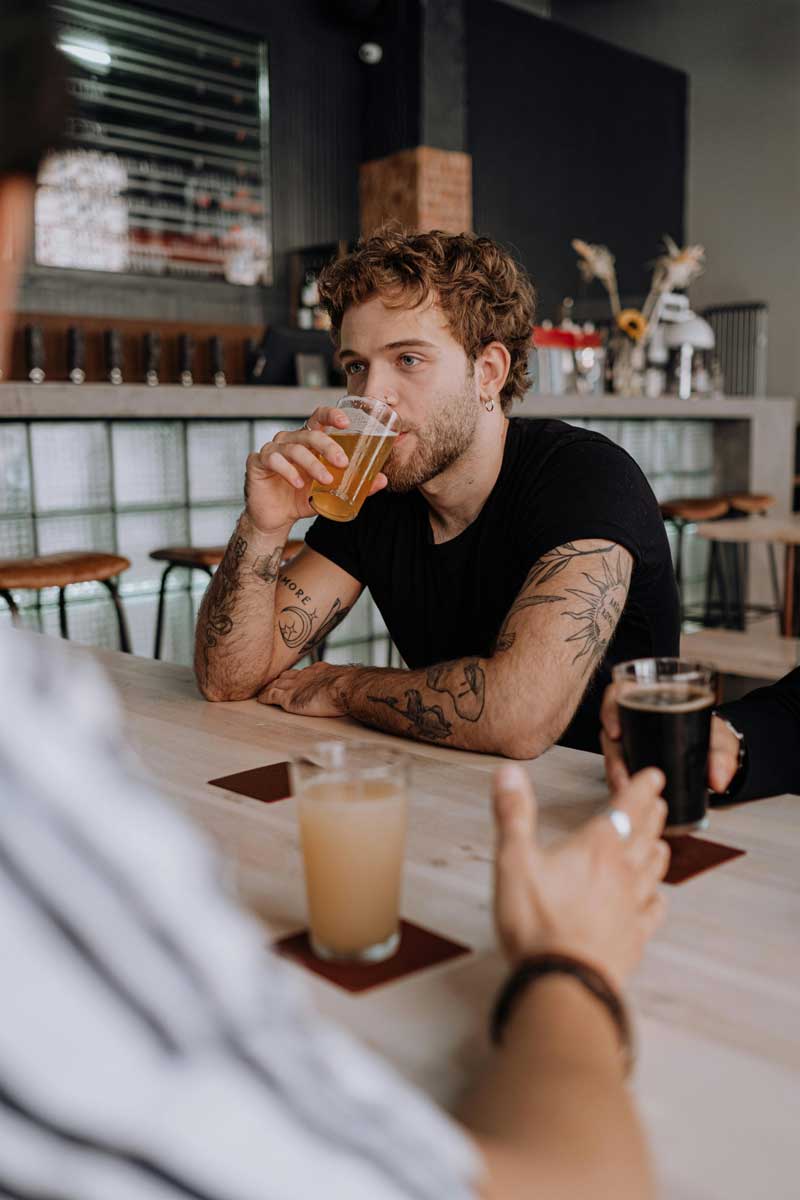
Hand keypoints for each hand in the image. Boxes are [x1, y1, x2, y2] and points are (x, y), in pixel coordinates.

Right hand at [244, 406, 387, 533]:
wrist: (275, 519)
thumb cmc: (301, 499)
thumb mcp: (330, 492)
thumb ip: (354, 485)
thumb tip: (382, 480)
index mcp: (308, 441)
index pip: (319, 418)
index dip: (332, 415)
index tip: (347, 422)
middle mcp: (291, 440)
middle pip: (310, 433)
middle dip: (329, 446)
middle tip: (343, 462)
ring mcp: (273, 449)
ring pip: (295, 448)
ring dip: (312, 463)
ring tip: (326, 480)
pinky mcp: (258, 462)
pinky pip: (274, 459)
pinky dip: (288, 470)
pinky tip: (298, 483)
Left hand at [257, 662, 353, 716]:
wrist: (344, 687)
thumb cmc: (349, 686)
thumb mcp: (345, 680)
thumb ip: (341, 682)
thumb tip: (350, 687)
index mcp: (317, 670)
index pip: (301, 672)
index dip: (294, 675)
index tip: (290, 677)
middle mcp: (303, 676)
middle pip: (286, 675)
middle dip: (278, 679)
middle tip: (272, 682)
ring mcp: (294, 686)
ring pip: (276, 684)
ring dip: (269, 687)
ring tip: (263, 691)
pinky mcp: (288, 698)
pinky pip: (271, 695)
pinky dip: (264, 697)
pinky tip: (260, 699)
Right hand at [492, 763, 668, 989]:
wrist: (564, 981)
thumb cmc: (537, 923)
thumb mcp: (514, 861)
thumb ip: (514, 814)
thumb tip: (510, 773)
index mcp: (595, 849)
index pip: (626, 809)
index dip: (641, 789)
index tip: (653, 775)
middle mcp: (620, 873)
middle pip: (644, 836)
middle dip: (652, 814)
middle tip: (659, 801)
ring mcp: (630, 907)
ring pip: (653, 871)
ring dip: (657, 850)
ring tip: (661, 842)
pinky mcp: (633, 939)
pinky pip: (653, 913)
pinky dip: (657, 900)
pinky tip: (658, 899)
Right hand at [600, 684, 739, 794]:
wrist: (717, 759)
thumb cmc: (713, 740)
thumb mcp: (720, 742)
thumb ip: (722, 758)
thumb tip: (719, 779)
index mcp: (651, 702)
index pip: (618, 695)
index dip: (609, 710)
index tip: (616, 732)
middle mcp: (635, 723)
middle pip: (610, 733)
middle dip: (614, 759)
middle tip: (624, 778)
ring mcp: (630, 745)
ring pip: (612, 758)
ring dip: (617, 778)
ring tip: (628, 794)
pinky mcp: (632, 765)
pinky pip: (619, 775)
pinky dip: (623, 787)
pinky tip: (629, 799)